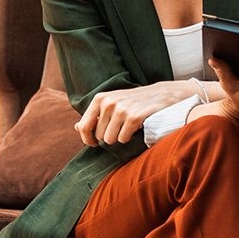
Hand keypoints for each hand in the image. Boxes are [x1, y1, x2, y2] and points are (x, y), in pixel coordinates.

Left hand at [76, 82, 198, 146]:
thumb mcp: (112, 103)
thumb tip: (76, 128)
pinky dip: (129, 137)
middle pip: (99, 136)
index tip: (93, 143)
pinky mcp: (134, 117)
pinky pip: (123, 138)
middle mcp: (108, 102)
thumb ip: (94, 115)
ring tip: (128, 127)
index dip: (87, 139)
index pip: (84, 126)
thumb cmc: (134, 101)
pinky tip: (135, 128)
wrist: (162, 94)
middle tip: (121, 128)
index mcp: (100, 99)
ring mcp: (121, 109)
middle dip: (109, 136)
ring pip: (110, 139)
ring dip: (120, 137)